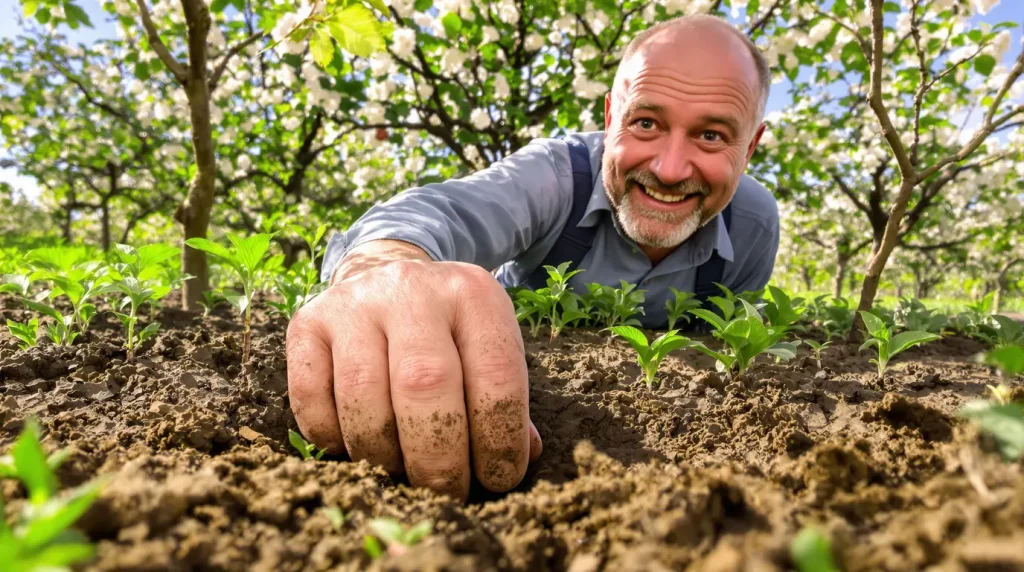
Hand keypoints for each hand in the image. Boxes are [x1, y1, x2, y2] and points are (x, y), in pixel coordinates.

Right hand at [286, 241, 541, 500]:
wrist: (388, 280)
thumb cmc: (449, 336)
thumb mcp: (487, 350)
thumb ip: (504, 401)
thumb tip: (520, 456)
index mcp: (473, 294)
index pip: (496, 375)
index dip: (499, 440)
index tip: (498, 479)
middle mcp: (412, 289)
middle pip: (424, 385)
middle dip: (439, 458)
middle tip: (447, 493)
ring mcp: (354, 303)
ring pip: (363, 396)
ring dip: (384, 456)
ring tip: (401, 475)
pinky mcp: (307, 322)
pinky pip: (311, 398)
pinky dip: (332, 438)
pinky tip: (355, 448)